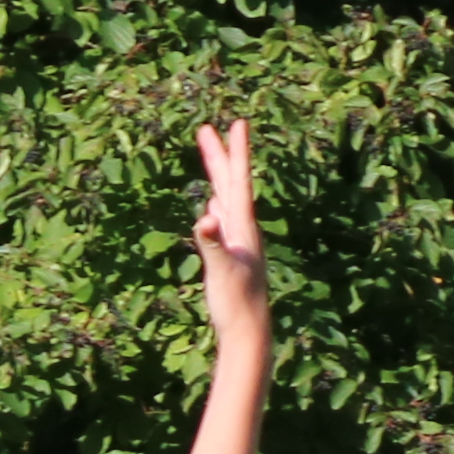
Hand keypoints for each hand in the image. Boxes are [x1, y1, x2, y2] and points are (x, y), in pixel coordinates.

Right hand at [188, 117, 269, 361]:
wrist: (248, 331)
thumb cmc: (236, 303)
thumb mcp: (221, 271)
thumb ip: (212, 243)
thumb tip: (204, 218)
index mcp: (243, 227)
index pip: (239, 182)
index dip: (237, 152)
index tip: (238, 123)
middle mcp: (243, 229)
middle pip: (230, 184)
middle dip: (219, 156)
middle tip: (208, 128)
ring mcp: (237, 241)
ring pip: (225, 200)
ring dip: (218, 177)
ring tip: (213, 157)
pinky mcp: (231, 255)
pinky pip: (223, 221)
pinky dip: (217, 206)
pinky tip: (215, 204)